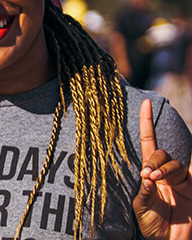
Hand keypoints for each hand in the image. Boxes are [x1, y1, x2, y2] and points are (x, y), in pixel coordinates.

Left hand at [133, 99, 191, 239]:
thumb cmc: (152, 225)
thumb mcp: (141, 208)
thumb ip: (144, 192)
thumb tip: (148, 176)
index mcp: (151, 174)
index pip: (150, 143)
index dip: (147, 123)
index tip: (146, 103)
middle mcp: (166, 173)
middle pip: (161, 154)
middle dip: (154, 161)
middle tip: (148, 175)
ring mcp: (182, 181)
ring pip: (175, 165)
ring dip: (165, 169)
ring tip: (155, 179)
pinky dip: (189, 166)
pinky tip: (182, 171)